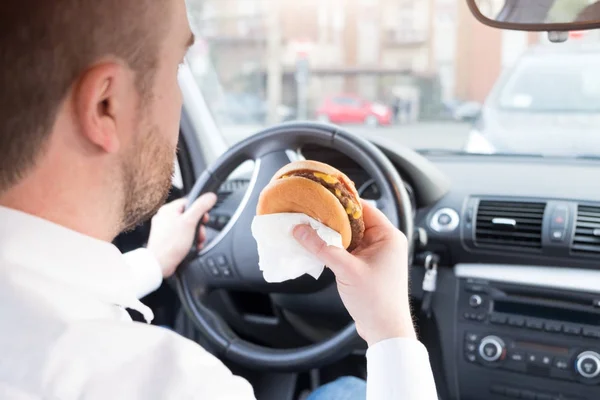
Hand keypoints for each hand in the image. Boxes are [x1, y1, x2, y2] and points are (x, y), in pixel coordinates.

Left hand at [147, 193, 216, 277]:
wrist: (160, 264)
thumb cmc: (171, 244)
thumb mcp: (190, 222)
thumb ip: (201, 207)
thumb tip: (210, 196)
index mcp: (168, 209)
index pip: (189, 202)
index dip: (200, 210)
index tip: (204, 218)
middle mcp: (164, 217)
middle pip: (189, 216)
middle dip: (199, 226)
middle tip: (200, 233)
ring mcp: (164, 229)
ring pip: (186, 227)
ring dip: (195, 235)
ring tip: (196, 242)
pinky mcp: (166, 239)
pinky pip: (181, 236)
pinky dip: (189, 241)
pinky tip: (192, 247)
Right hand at [293, 200, 415, 346]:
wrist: (385, 330)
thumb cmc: (376, 301)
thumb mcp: (346, 270)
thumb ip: (322, 248)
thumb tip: (300, 230)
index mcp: (388, 236)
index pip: (364, 208)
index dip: (342, 201)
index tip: (322, 195)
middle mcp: (384, 242)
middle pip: (354, 221)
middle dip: (332, 218)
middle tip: (310, 212)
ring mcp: (375, 255)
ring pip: (349, 236)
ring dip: (332, 234)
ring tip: (310, 227)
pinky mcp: (367, 266)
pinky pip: (348, 250)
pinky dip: (334, 247)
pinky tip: (317, 247)